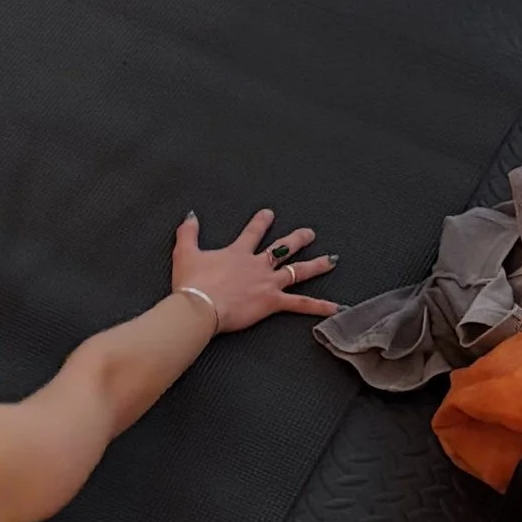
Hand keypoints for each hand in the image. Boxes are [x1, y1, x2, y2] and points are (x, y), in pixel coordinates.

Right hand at [171, 209, 338, 330]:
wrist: (200, 306)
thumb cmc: (192, 283)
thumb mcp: (184, 253)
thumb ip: (188, 232)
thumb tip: (190, 215)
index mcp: (238, 254)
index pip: (253, 233)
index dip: (262, 222)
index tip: (269, 213)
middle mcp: (257, 266)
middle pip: (282, 248)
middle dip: (297, 239)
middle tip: (309, 233)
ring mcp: (268, 283)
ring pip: (298, 271)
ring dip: (316, 265)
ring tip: (332, 261)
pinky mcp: (272, 301)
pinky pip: (301, 304)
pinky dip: (320, 306)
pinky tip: (337, 308)